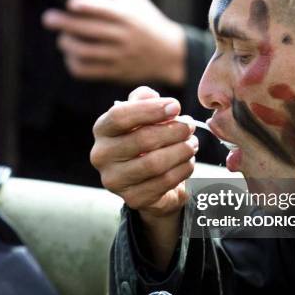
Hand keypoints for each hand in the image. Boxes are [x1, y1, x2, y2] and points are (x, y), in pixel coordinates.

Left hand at [42, 0, 186, 85]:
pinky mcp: (116, 72)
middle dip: (63, 23)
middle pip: (87, 30)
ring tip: (62, 40)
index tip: (70, 3)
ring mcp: (119, 56)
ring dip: (67, 44)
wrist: (170, 55)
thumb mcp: (139, 3)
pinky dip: (74, 64)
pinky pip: (87, 71)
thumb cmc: (149, 23)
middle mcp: (123, 36)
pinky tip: (71, 57)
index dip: (83, 5)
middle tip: (48, 19)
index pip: (102, 9)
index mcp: (128, 16)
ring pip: (83, 51)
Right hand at [90, 87, 196, 267]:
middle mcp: (101, 156)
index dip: (151, 110)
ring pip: (155, 163)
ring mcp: (115, 181)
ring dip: (181, 151)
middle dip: (173, 131)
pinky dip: (182, 169)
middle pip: (142, 140)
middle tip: (190, 127)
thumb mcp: (142, 114)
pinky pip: (164, 182)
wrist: (147, 178)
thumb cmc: (145, 138)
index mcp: (102, 130)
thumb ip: (144, 100)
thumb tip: (151, 96)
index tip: (176, 106)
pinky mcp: (133, 199)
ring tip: (192, 144)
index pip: (120, 116)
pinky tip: (188, 161)